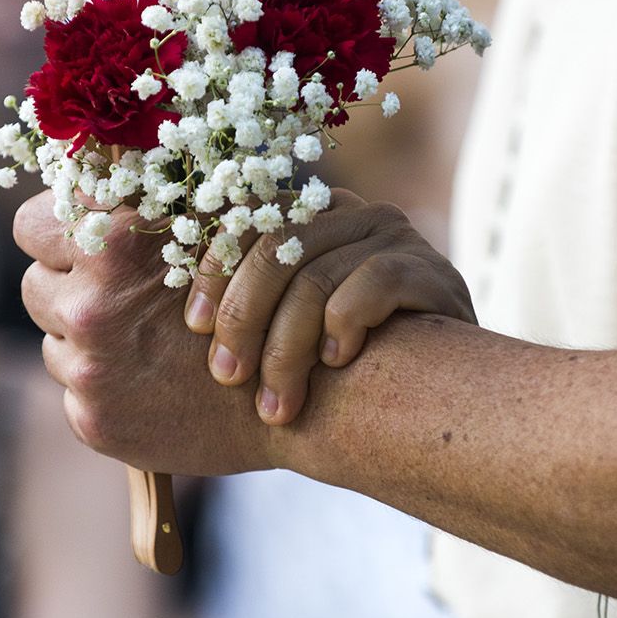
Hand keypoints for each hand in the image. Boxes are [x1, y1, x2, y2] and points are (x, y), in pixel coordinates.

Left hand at [15, 190, 272, 474]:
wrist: (301, 395)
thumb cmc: (266, 297)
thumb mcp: (214, 226)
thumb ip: (147, 199)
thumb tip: (86, 165)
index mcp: (111, 247)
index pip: (32, 223)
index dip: (55, 228)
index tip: (78, 237)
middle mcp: (89, 308)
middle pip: (34, 285)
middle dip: (69, 287)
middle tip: (117, 296)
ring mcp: (87, 371)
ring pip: (54, 340)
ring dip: (86, 338)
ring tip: (146, 341)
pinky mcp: (92, 420)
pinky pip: (74, 389)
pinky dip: (106, 383)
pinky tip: (152, 380)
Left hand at [183, 189, 474, 424]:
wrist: (438, 394)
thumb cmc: (345, 365)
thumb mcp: (288, 325)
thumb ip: (247, 305)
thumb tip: (178, 319)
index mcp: (307, 214)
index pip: (245, 223)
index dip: (213, 273)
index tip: (193, 328)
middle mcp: (350, 213)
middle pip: (276, 249)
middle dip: (243, 319)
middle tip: (227, 377)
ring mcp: (394, 237)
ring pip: (317, 278)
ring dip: (287, 350)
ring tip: (275, 405)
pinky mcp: (431, 269)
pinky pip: (371, 286)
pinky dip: (344, 327)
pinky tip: (337, 364)